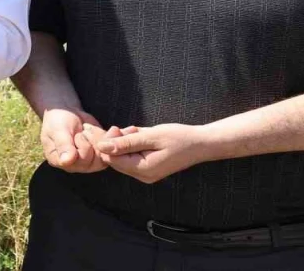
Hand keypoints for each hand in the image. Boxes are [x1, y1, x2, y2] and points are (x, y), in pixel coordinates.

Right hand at [39, 108, 105, 172]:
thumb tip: (66, 161)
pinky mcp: (99, 154)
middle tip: (83, 131)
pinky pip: (111, 150)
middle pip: (95, 160)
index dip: (83, 145)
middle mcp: (76, 166)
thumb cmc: (58, 121)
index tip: (76, 134)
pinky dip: (107, 137)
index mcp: (62, 162)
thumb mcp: (58, 130)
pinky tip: (97, 130)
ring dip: (99, 138)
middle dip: (92, 141)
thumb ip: (63, 145)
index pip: (81, 161)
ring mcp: (89, 161)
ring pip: (104, 156)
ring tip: (88, 130)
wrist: (67, 113)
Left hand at [91, 123, 214, 183]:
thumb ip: (125, 142)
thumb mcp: (150, 136)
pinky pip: (132, 156)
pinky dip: (133, 144)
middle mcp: (143, 176)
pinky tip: (142, 136)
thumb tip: (101, 147)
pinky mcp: (149, 168)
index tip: (119, 128)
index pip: (110, 159)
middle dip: (118, 141)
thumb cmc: (179, 138)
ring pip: (122, 156)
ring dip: (126, 141)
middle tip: (132, 129)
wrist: (202, 144)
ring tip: (139, 131)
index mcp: (143, 170)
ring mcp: (146, 174)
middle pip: (115, 158)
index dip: (110, 142)